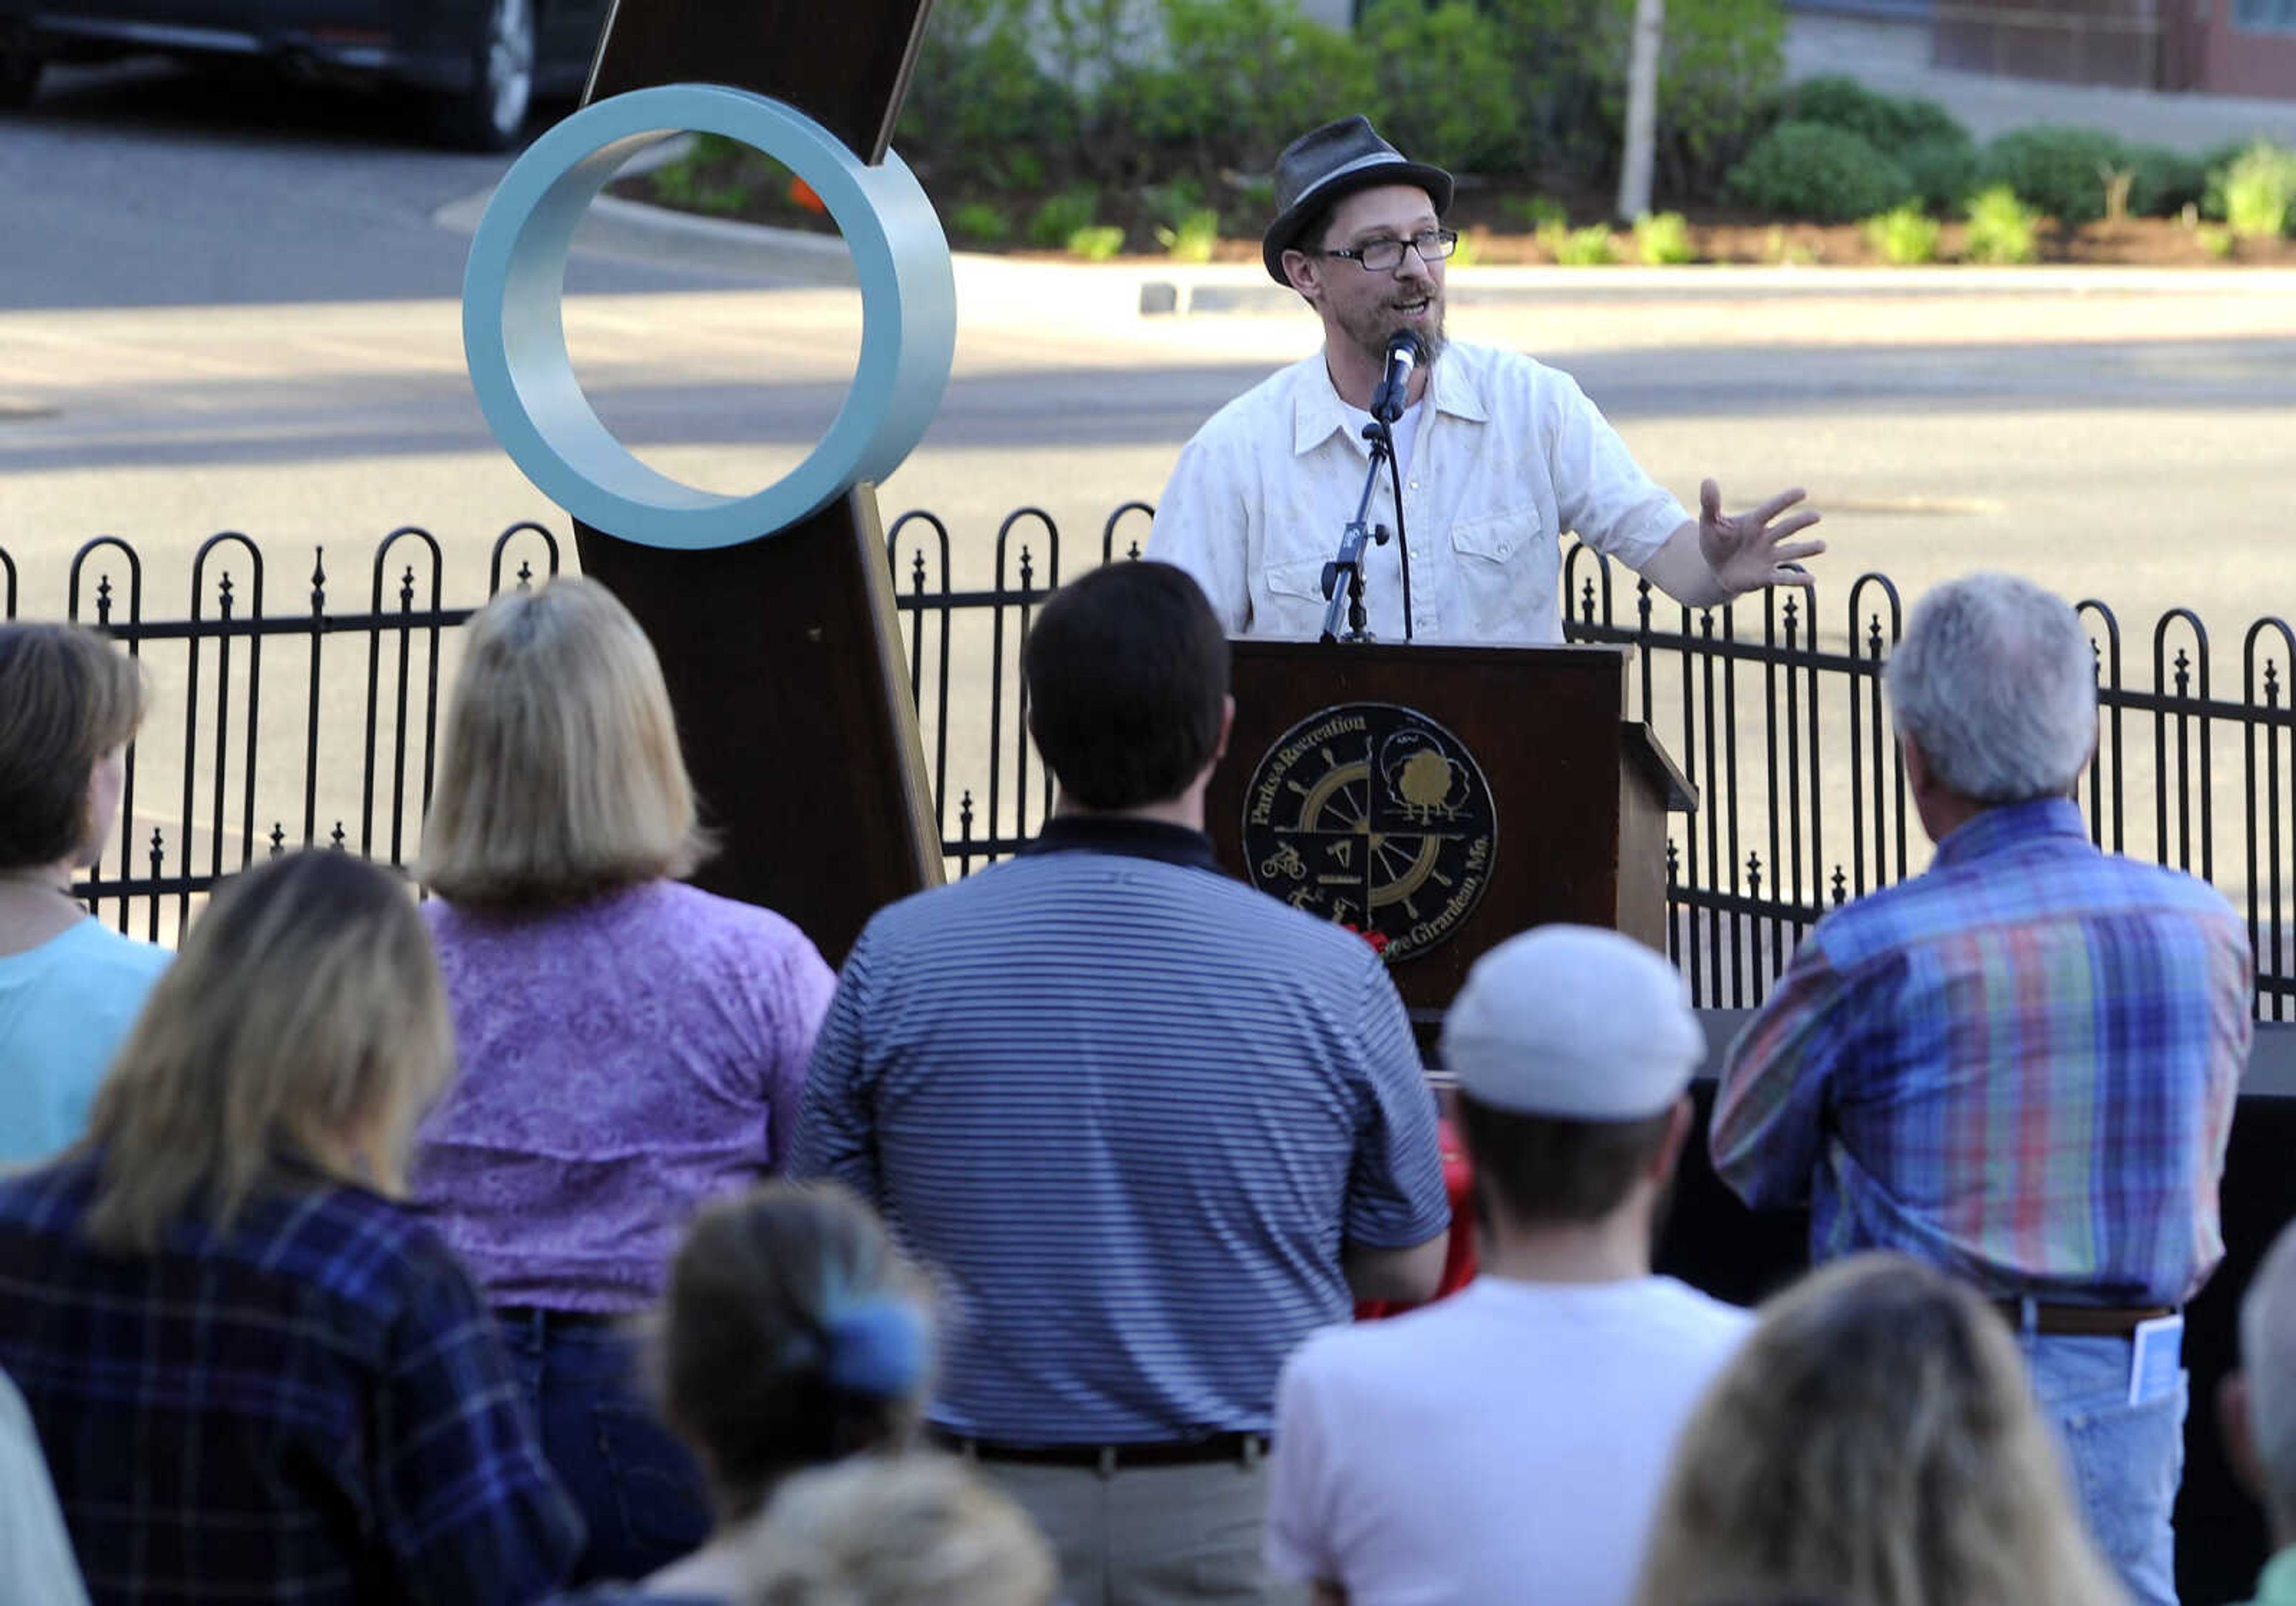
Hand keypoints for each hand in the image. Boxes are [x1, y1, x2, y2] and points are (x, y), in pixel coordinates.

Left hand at [1698, 480, 1823, 595]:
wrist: (1716, 570)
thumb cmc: (1715, 542)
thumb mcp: (1709, 523)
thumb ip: (1710, 504)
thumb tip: (1707, 480)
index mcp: (1754, 522)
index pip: (1771, 509)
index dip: (1785, 501)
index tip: (1802, 491)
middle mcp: (1766, 538)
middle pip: (1785, 528)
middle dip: (1799, 522)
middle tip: (1816, 516)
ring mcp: (1769, 557)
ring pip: (1791, 552)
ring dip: (1806, 549)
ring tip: (1822, 545)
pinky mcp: (1766, 576)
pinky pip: (1782, 578)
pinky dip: (1796, 580)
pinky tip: (1811, 580)